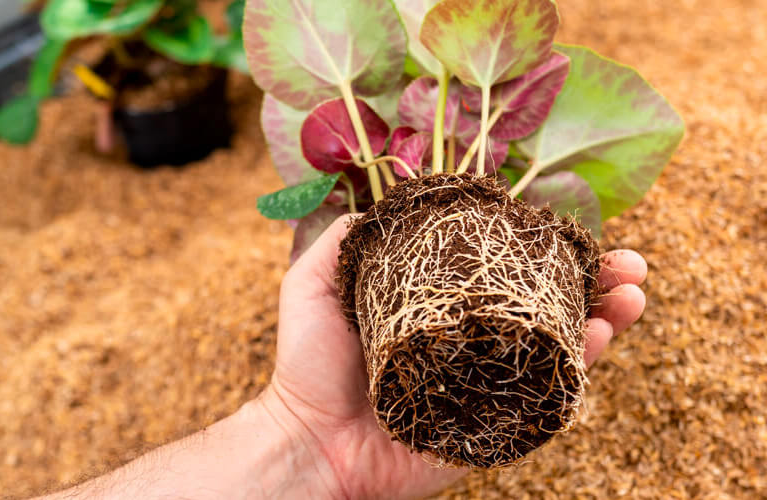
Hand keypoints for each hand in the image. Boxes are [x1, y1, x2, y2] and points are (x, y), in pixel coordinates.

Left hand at [263, 215, 646, 499]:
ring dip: (604, 317)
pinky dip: (580, 367)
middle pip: (543, 303)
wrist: (309, 439)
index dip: (542, 250)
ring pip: (558, 344)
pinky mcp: (495, 422)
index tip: (573, 229)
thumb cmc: (308, 363)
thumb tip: (382, 200)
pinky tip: (603, 336)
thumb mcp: (315, 284)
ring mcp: (488, 379)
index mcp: (440, 307)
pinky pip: (547, 395)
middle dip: (593, 281)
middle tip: (628, 262)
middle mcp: (471, 339)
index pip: (503, 270)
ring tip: (634, 292)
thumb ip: (344, 241)